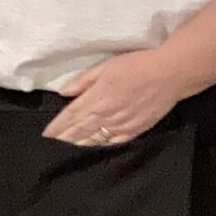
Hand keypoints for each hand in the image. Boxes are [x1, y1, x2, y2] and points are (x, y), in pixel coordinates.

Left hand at [43, 48, 190, 145]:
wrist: (170, 75)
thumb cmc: (136, 66)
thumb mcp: (105, 67)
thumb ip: (83, 81)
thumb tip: (64, 92)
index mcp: (97, 98)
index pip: (71, 115)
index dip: (57, 126)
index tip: (45, 134)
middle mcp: (107, 115)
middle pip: (80, 130)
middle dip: (64, 138)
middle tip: (50, 146)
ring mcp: (122, 125)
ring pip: (96, 139)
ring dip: (79, 144)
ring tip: (66, 150)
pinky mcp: (136, 130)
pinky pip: (114, 142)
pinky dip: (101, 146)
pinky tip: (93, 149)